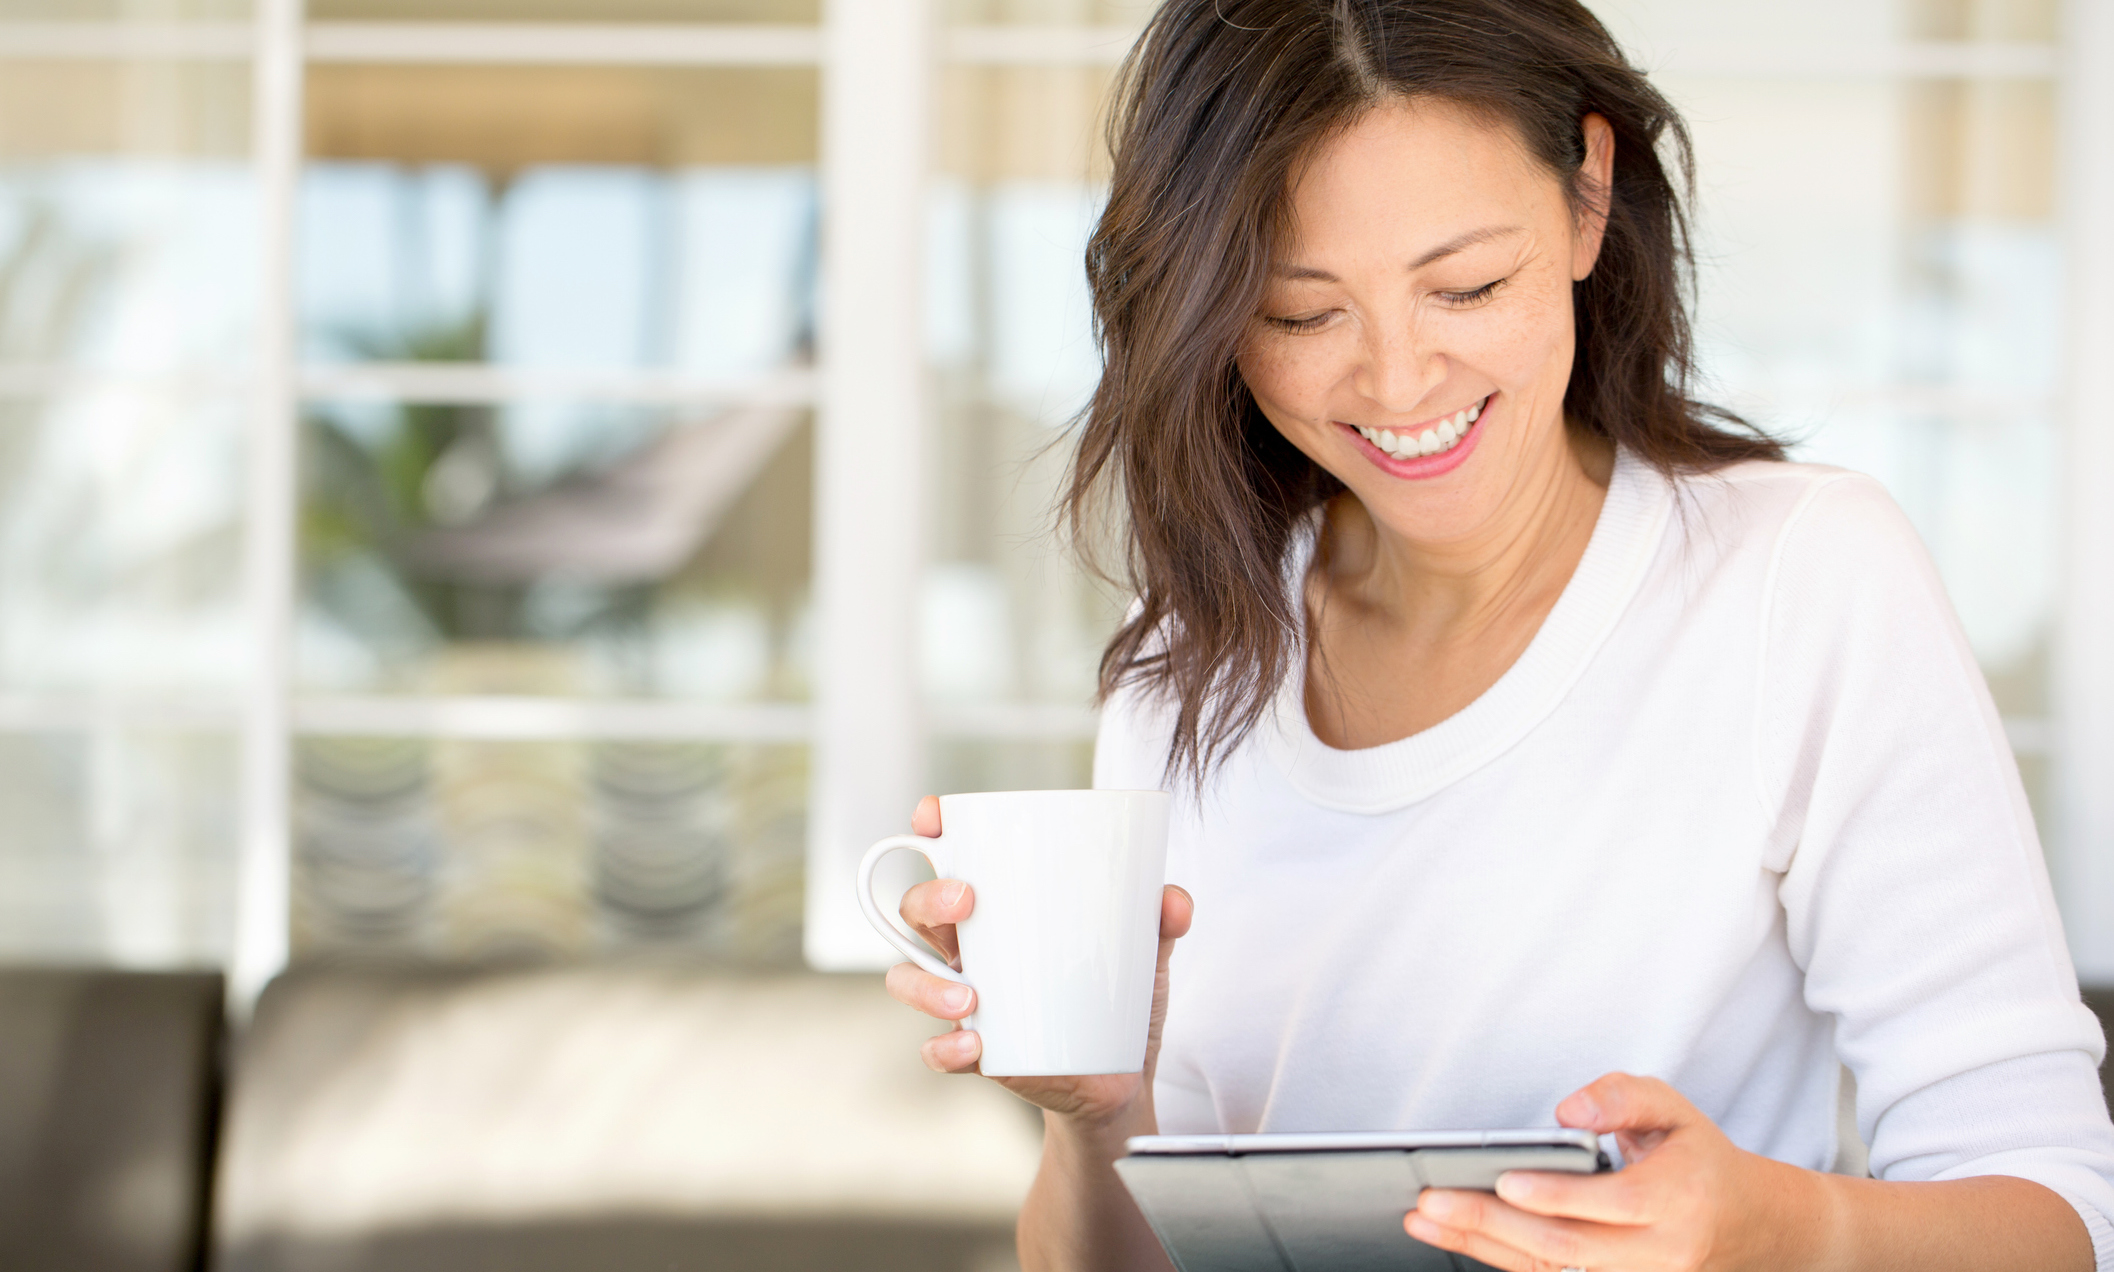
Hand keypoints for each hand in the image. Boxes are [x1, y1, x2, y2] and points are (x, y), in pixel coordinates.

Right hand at [883, 795, 1194, 1128]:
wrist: (1122, 1076)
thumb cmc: (1119, 995)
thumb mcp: (1144, 952)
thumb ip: (1159, 921)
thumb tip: (1174, 900)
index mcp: (999, 908)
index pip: (950, 858)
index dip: (930, 831)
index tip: (933, 816)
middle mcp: (970, 948)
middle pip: (917, 910)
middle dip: (929, 898)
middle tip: (967, 900)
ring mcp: (966, 999)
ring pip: (910, 979)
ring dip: (927, 985)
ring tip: (970, 999)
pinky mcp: (976, 1051)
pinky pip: (937, 1050)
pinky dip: (945, 1048)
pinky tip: (974, 1045)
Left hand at [1405, 1073, 1806, 1271]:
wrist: (1747, 1224)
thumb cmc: (1696, 1158)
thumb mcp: (1673, 1108)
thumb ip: (1623, 1096)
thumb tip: (1570, 1113)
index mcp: (1679, 1198)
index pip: (1612, 1204)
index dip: (1556, 1195)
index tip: (1504, 1180)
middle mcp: (1661, 1252)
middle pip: (1568, 1247)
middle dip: (1492, 1224)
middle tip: (1433, 1201)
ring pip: (1554, 1270)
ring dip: (1484, 1247)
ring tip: (1427, 1220)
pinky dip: (1502, 1260)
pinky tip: (1459, 1237)